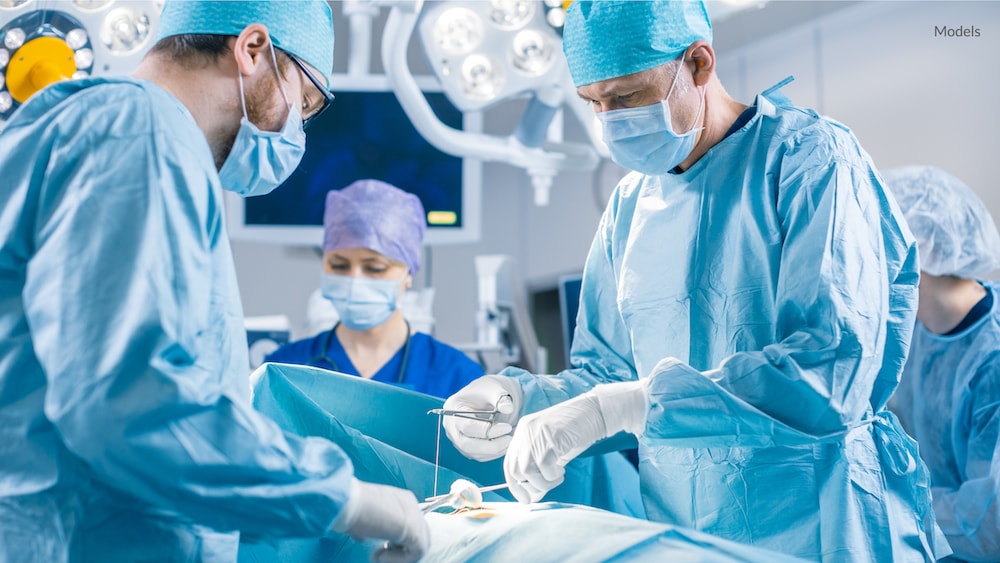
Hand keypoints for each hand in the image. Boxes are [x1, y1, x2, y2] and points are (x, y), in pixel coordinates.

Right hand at [333, 479, 429, 562]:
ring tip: (378, 556)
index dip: (397, 541)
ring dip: (399, 557)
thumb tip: (362, 537)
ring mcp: (415, 517)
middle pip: (419, 535)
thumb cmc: (348, 506)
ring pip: (420, 546)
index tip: (379, 548)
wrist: (347, 501)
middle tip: (380, 554)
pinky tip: (380, 556)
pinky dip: (398, 559)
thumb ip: (367, 527)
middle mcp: (412, 506)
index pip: (410, 524)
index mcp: (401, 500)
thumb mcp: (360, 517)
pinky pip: (416, 553)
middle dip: (402, 550)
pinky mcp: (414, 530)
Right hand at [442, 375, 522, 460]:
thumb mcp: (495, 388)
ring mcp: (457, 437)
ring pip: (473, 453)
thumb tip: (508, 408)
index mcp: (453, 408)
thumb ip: (501, 397)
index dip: (489, 431)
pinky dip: (493, 453)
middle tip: (510, 440)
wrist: (489, 396)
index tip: (508, 428)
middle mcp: (451, 425)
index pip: (467, 426)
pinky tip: (505, 444)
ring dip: (494, 451)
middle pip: (466, 444)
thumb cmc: (489, 390)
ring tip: (510, 440)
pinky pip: (478, 455)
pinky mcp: (466, 446)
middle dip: (490, 446)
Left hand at [504, 380, 647, 503]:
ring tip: (558, 476)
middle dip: (531, 486)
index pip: (509, 463)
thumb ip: (540, 472)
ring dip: (543, 482)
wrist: (595, 411)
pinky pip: (544, 465)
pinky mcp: (550, 435)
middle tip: (548, 487)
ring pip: (527, 470)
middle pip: (515, 469)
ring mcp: (536, 432)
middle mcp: (525, 430)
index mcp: (522, 432)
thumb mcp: (554, 453)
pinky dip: (553, 475)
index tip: (525, 500)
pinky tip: (562, 470)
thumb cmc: (576, 433)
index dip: (514, 485)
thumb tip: (532, 497)